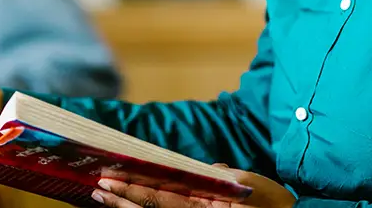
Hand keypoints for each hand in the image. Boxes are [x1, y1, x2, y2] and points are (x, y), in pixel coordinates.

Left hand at [93, 167, 295, 207]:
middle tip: (97, 189)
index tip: (110, 179)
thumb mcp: (253, 184)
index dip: (135, 189)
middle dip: (122, 201)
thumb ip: (225, 174)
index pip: (163, 200)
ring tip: (102, 198)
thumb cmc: (274, 204)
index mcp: (209, 207)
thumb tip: (206, 169)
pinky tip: (126, 206)